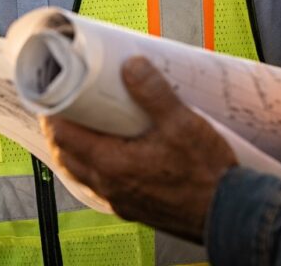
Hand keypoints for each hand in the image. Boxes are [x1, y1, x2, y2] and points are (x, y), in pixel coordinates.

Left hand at [42, 56, 236, 242]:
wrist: (228, 213)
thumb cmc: (206, 175)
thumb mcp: (181, 123)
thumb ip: (153, 93)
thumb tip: (132, 66)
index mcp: (112, 165)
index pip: (64, 138)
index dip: (53, 115)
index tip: (53, 96)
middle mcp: (111, 186)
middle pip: (67, 156)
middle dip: (61, 131)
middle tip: (67, 107)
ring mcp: (121, 199)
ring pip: (84, 173)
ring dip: (78, 150)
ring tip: (87, 127)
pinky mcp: (136, 207)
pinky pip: (103, 185)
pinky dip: (97, 166)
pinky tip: (114, 154)